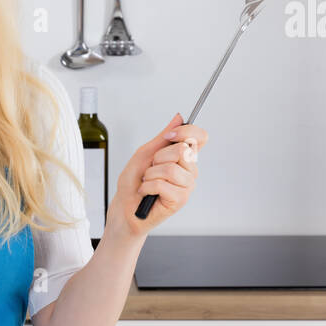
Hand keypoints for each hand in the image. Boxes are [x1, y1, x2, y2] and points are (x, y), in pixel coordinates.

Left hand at [105, 112, 207, 240]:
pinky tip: (147, 193)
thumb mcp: (145, 154)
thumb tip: (179, 117)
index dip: (187, 131)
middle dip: (159, 157)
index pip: (200, 137)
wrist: (125, 208)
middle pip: (183, 149)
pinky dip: (147, 187)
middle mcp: (189, 170)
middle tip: (151, 169)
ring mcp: (187, 185)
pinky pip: (163, 184)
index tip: (169, 136)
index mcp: (184, 157)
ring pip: (171, 168)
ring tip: (148, 182)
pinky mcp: (181, 199)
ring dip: (151, 175)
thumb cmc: (134, 182)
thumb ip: (163, 137)